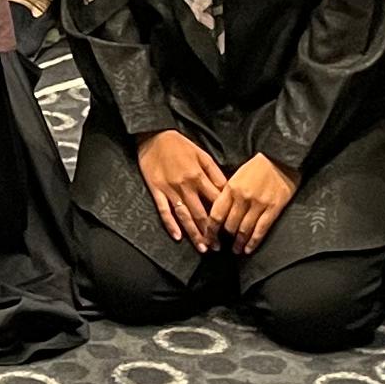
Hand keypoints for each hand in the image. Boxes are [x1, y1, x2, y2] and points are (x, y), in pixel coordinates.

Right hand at [135, 130, 227, 246]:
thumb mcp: (202, 154)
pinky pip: (164, 210)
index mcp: (199, 176)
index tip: (230, 230)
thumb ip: (215, 173)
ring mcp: (170, 189)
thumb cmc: (180, 145)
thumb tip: (227, 190)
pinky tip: (177, 237)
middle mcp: (186, 185)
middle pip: (201, 214)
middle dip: (210, 232)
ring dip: (194, 234)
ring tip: (202, 248)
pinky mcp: (156, 190)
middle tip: (217, 247)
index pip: (215, 202)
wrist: (154, 135)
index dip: (223, 217)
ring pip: (184, 216)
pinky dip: (170, 225)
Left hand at [216, 154, 297, 253]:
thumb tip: (219, 210)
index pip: (216, 214)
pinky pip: (261, 230)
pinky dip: (253, 242)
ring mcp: (258, 204)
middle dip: (224, 238)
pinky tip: (248, 248)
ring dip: (238, 243)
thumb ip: (228, 192)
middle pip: (229, 224)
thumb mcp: (237, 176)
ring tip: (235, 250)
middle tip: (221, 246)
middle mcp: (242, 197)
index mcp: (231, 187)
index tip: (208, 238)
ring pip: (244, 230)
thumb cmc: (258, 166)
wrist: (281, 158)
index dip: (210, 229)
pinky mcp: (273, 208)